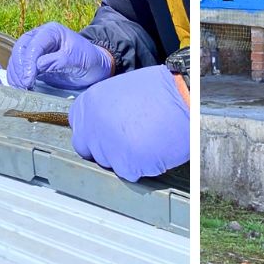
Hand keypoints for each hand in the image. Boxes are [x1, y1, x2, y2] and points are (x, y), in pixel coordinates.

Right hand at [6, 22, 112, 90]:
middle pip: (20, 49)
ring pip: (17, 59)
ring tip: (21, 88)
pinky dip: (16, 77)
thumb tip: (38, 65)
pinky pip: (19, 67)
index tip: (28, 80)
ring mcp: (34, 49)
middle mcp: (39, 37)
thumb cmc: (88, 59)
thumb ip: (58, 60)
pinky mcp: (32, 62)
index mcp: (51, 31)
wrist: (94, 67)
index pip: (33, 45)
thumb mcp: (77, 59)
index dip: (28, 63)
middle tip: (22, 85)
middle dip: (19, 68)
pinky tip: (19, 87)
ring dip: (16, 74)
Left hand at [68, 64, 189, 181]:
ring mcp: (108, 146)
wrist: (185, 99)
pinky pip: (130, 173)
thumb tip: (101, 125)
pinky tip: (153, 150)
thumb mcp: (121, 90)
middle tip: (126, 143)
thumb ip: (104, 109)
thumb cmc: (160, 91)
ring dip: (124, 159)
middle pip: (88, 150)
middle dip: (105, 150)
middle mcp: (93, 125)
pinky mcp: (126, 163)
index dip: (93, 134)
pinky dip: (141, 167)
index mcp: (89, 103)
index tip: (105, 135)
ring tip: (144, 141)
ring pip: (109, 164)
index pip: (78, 129)